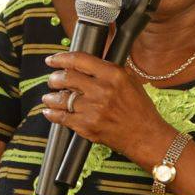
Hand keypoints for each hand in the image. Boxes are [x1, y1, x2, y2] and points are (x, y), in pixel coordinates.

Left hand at [41, 51, 178, 170]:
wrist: (145, 136)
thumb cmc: (139, 109)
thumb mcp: (130, 81)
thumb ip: (109, 70)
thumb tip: (86, 63)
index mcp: (113, 75)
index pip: (79, 60)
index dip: (61, 58)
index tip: (52, 60)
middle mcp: (102, 90)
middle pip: (66, 77)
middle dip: (54, 78)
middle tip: (53, 80)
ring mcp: (93, 109)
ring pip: (61, 98)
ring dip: (51, 97)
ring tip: (49, 97)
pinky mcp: (87, 126)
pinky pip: (62, 118)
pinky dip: (52, 114)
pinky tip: (49, 111)